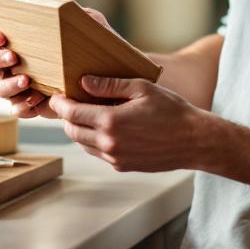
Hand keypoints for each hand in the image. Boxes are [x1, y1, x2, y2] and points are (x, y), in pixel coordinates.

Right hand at [0, 6, 112, 118]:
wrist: (108, 83)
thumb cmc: (94, 51)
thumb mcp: (91, 29)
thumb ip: (82, 15)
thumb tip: (68, 7)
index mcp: (19, 41)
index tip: (2, 37)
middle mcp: (12, 64)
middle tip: (14, 57)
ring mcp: (18, 86)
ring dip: (9, 84)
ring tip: (27, 80)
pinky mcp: (30, 105)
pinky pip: (16, 108)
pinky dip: (22, 106)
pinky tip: (35, 101)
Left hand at [49, 75, 216, 172]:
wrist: (193, 140)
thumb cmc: (171, 110)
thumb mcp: (141, 88)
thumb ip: (109, 86)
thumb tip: (84, 82)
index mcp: (111, 121)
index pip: (71, 113)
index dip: (60, 103)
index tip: (56, 95)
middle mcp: (109, 143)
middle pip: (72, 130)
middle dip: (66, 116)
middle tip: (68, 103)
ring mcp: (115, 158)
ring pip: (83, 143)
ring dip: (78, 129)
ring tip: (84, 114)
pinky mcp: (122, 166)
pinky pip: (98, 153)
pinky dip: (93, 141)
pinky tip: (103, 128)